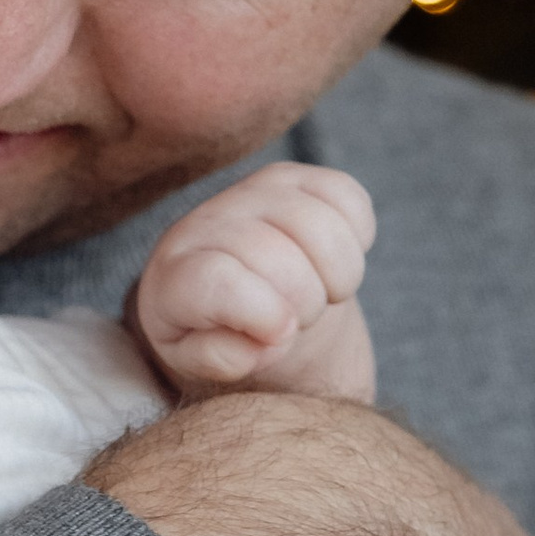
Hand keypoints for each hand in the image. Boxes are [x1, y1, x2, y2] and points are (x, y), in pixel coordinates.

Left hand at [132, 164, 376, 402]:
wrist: (237, 294)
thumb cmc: (215, 331)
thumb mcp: (200, 358)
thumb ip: (217, 358)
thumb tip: (262, 341)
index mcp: (176, 273)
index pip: (216, 281)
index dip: (262, 314)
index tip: (279, 335)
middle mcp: (208, 221)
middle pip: (277, 257)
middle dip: (306, 304)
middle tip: (300, 320)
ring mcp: (254, 191)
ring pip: (320, 225)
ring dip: (339, 275)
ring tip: (321, 295)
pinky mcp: (296, 176)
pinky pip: (347, 195)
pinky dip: (358, 237)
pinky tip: (333, 261)